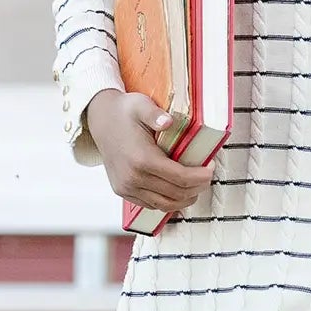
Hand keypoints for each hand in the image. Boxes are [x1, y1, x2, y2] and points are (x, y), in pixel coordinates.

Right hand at [85, 89, 214, 212]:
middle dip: (196, 188)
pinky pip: (150, 205)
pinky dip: (167, 202)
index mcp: (141, 159)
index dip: (200, 176)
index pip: (180, 178)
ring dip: (184, 199)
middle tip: (207, 177)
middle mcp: (132, 178)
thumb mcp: (140, 105)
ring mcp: (126, 187)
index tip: (210, 168)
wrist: (100, 120)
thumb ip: (155, 114)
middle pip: (175, 194)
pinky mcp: (122, 191)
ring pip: (163, 205)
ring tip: (196, 188)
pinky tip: (178, 193)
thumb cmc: (124, 112)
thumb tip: (168, 121)